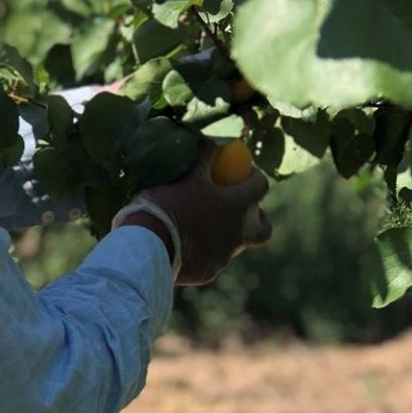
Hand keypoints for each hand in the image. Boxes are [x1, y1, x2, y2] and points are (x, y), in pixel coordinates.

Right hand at [117, 141, 271, 285]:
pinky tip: (185, 245)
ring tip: (203, 225)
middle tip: (240, 208)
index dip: (256, 177)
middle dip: (257, 216)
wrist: (147, 246)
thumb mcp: (186, 174)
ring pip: (236, 245)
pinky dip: (204, 252)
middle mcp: (238, 233)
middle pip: (264, 227)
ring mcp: (225, 256)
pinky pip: (212, 260)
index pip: (261, 187)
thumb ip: (204, 156)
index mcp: (237, 206)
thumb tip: (214, 139)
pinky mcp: (209, 273)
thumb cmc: (167, 204)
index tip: (245, 172)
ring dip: (227, 234)